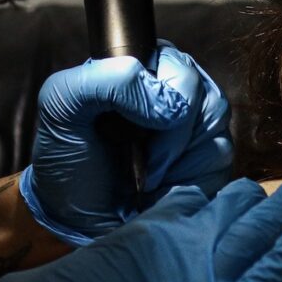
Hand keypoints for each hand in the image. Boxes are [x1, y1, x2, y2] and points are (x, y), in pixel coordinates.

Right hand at [0, 178, 281, 281]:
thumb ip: (91, 272)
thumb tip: (85, 280)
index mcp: (136, 236)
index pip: (186, 205)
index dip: (211, 202)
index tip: (229, 198)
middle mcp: (171, 246)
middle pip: (230, 213)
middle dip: (260, 203)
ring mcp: (197, 280)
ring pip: (259, 234)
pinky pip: (272, 275)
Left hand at [19, 41, 231, 244]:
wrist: (79, 218)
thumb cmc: (67, 159)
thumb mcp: (61, 106)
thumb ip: (104, 80)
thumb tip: (166, 102)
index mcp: (142, 66)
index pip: (174, 63)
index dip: (162, 94)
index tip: (132, 128)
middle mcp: (173, 88)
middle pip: (201, 92)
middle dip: (170, 135)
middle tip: (140, 159)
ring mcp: (196, 122)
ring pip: (214, 120)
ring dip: (178, 155)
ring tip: (147, 174)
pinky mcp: (211, 156)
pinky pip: (220, 153)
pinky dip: (190, 174)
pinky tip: (164, 186)